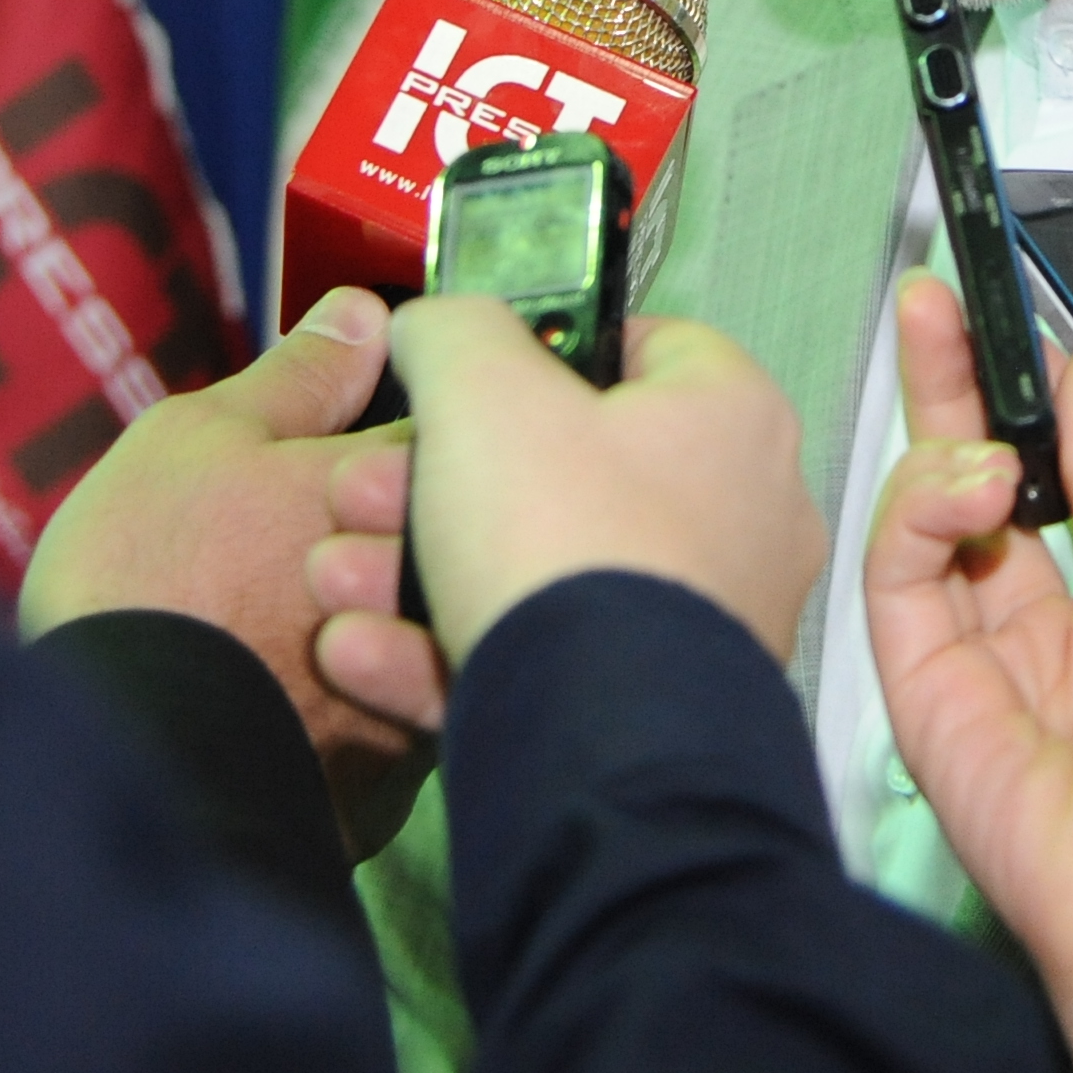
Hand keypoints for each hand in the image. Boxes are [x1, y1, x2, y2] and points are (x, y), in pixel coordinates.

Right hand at [18, 286, 427, 854]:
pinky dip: (353, 708)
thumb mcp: (208, 436)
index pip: (464, 430)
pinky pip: (397, 728)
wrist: (124, 755)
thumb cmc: (155, 574)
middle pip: (458, 542)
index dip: (408, 433)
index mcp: (414, 485)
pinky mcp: (398, 787)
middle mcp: (450, 592)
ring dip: (373, 624)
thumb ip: (305, 376)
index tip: (344, 444)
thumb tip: (370, 315)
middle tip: (297, 544)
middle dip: (393, 532)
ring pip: (428, 637)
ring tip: (272, 623)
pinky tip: (285, 694)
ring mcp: (431, 690)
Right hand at [301, 302, 819, 731]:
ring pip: (536, 576)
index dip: (550, 345)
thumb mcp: (481, 392)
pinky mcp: (648, 717)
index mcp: (729, 420)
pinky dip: (445, 654)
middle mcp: (737, 522)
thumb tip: (436, 325)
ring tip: (335, 578)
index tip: (469, 369)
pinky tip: (357, 651)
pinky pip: (540, 663)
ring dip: (417, 571)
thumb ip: (452, 333)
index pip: (649, 346)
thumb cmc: (563, 540)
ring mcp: (695, 628)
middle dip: (434, 482)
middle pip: (564, 473)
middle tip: (360, 490)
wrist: (594, 748)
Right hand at [862, 275, 1072, 1003]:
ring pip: (931, 521)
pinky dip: (921, 509)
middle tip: (933, 303)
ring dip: (945, 446)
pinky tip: (968, 484)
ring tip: (983, 439)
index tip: (1018, 320)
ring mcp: (984, 663)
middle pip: (985, 484)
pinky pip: (897, 576)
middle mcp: (1055, 632)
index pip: (1067, 476)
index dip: (1037, 397)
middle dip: (956, 388)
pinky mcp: (924, 695)